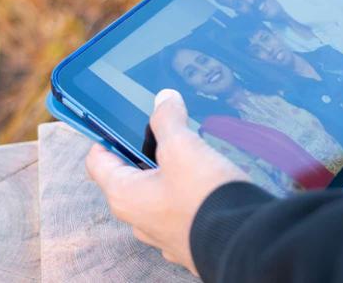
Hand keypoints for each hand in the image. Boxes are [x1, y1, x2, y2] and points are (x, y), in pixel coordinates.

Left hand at [85, 89, 248, 274]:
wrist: (244, 242)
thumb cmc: (204, 198)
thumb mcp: (183, 147)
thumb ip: (168, 119)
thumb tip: (164, 99)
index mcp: (125, 196)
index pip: (98, 162)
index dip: (105, 138)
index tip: (116, 123)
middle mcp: (139, 220)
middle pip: (129, 178)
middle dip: (143, 154)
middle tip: (162, 134)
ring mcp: (164, 235)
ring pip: (157, 197)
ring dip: (168, 176)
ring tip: (190, 156)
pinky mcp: (189, 241)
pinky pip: (181, 212)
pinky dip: (188, 196)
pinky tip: (207, 184)